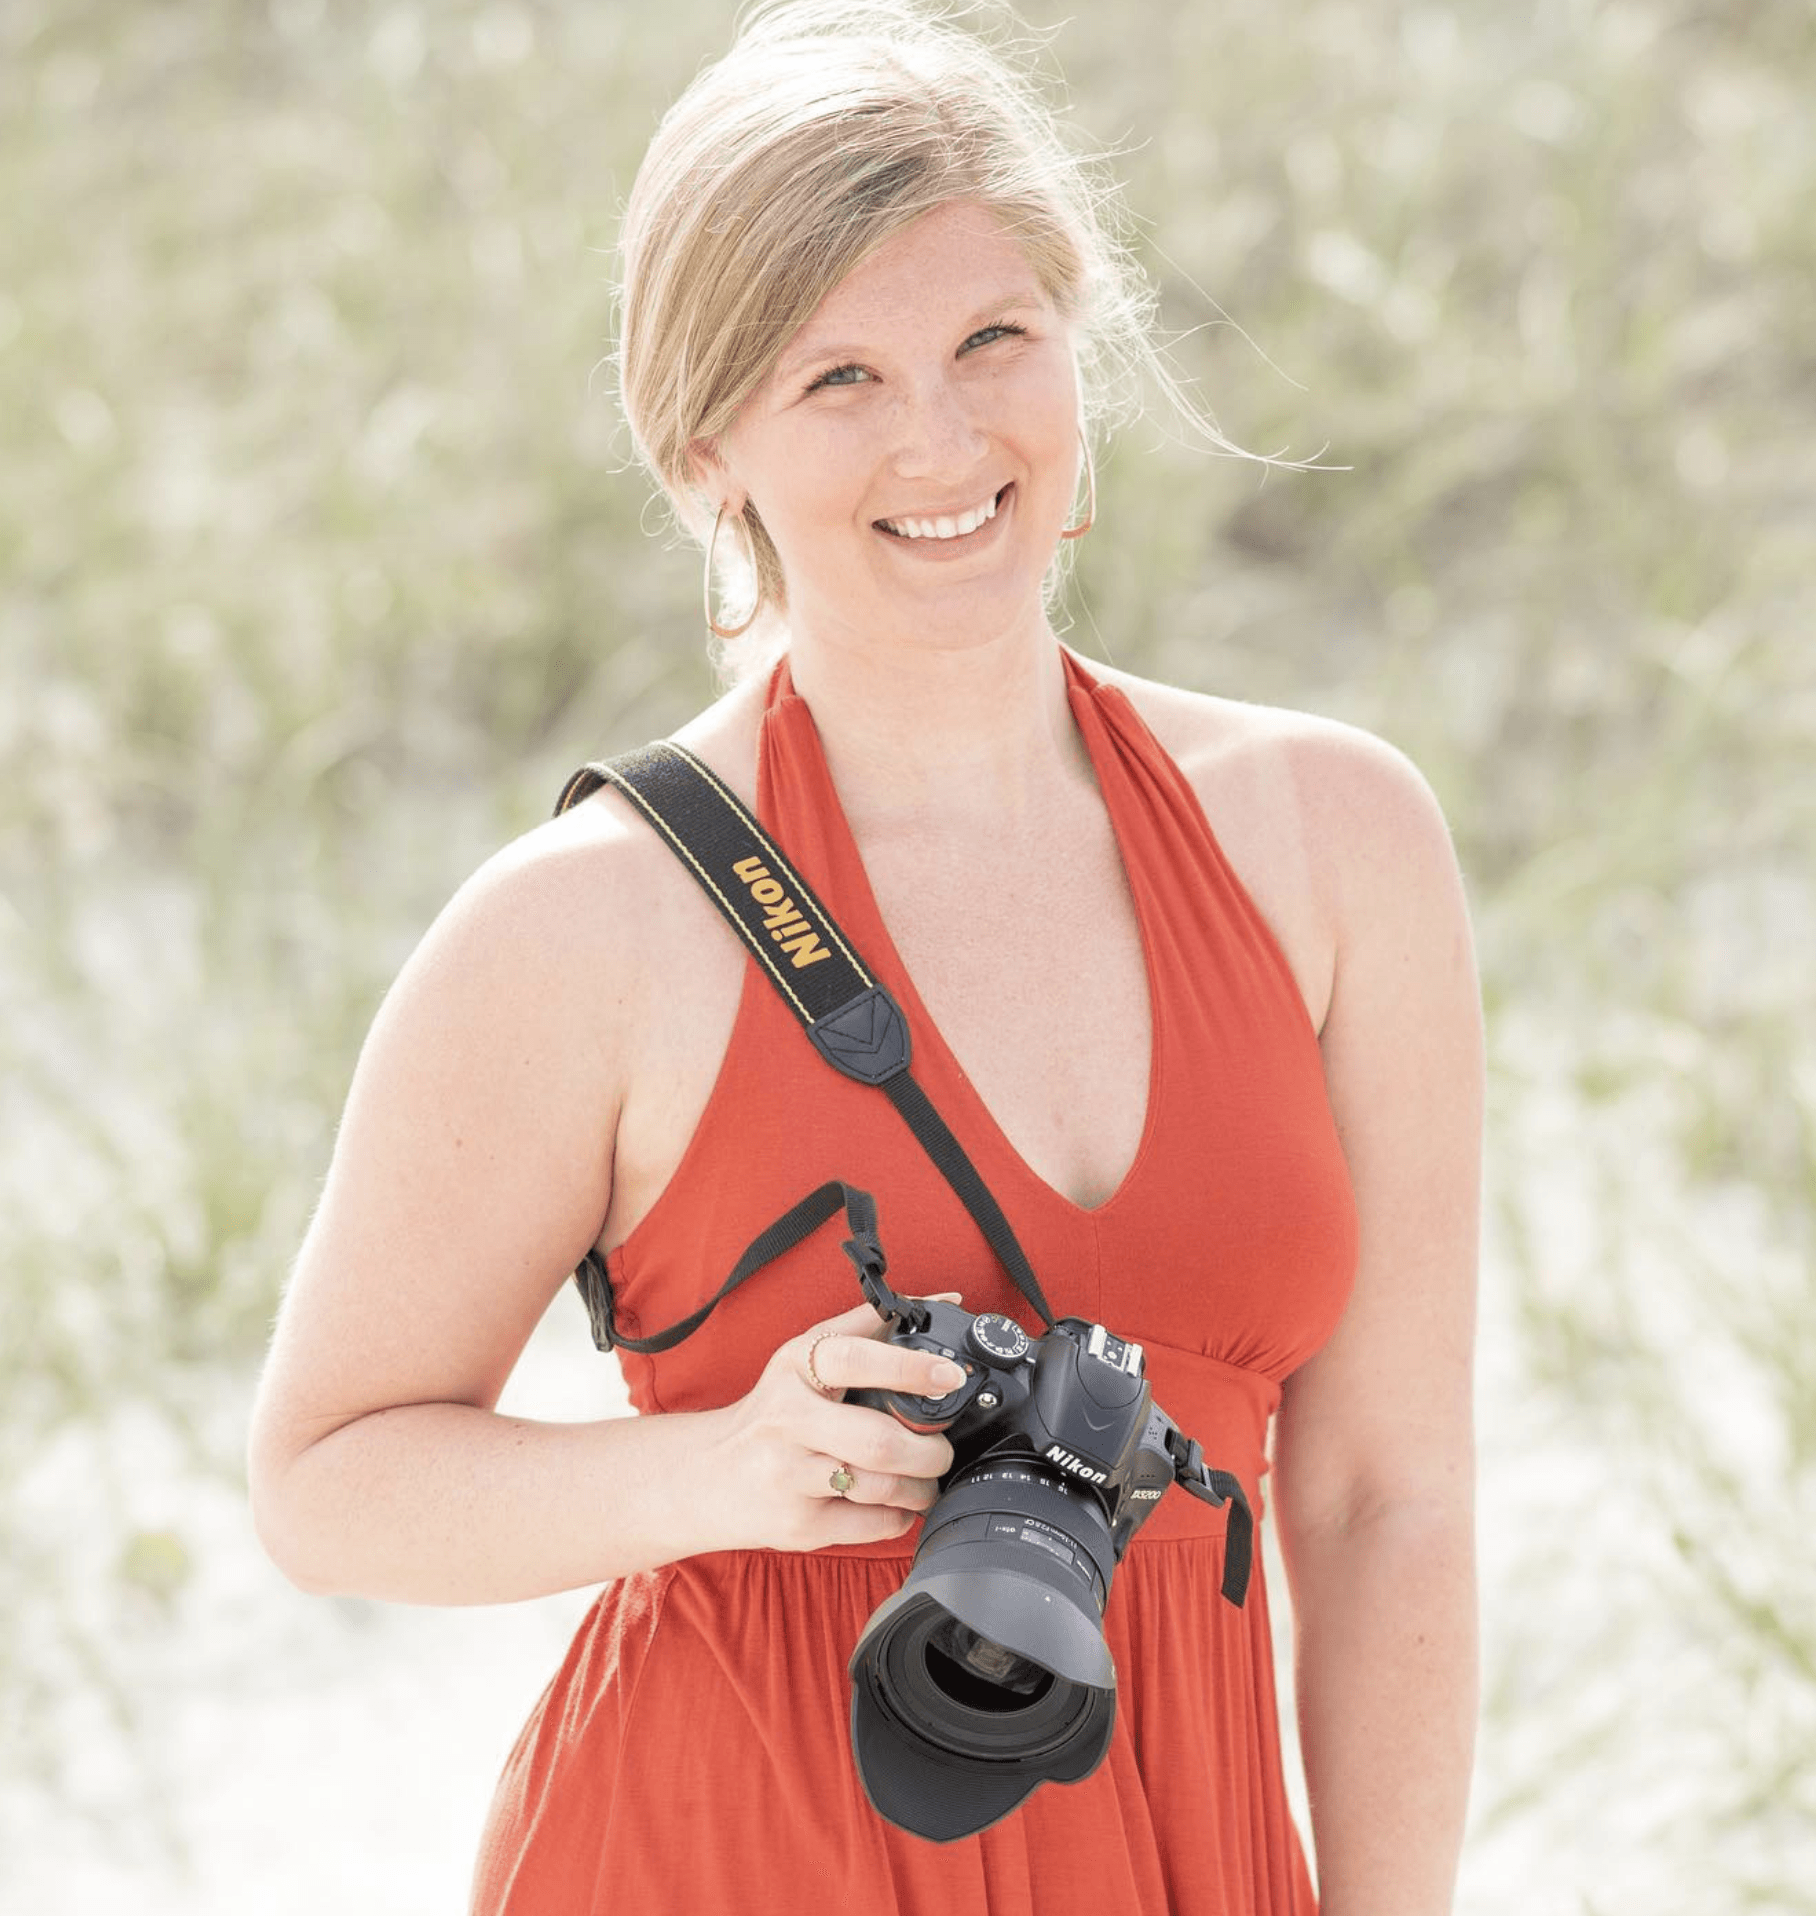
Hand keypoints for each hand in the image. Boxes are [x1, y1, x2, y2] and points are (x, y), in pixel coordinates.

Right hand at [706, 1294, 966, 1551]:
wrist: (705, 1474)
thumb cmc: (772, 1409)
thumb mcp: (805, 1355)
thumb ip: (871, 1324)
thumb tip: (944, 1300)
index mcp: (794, 1369)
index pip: (854, 1360)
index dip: (910, 1367)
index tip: (950, 1377)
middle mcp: (787, 1421)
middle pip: (879, 1441)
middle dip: (931, 1450)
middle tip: (942, 1449)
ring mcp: (790, 1477)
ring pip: (882, 1488)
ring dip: (923, 1486)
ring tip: (925, 1477)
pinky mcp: (798, 1526)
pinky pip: (873, 1525)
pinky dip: (900, 1515)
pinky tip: (895, 1503)